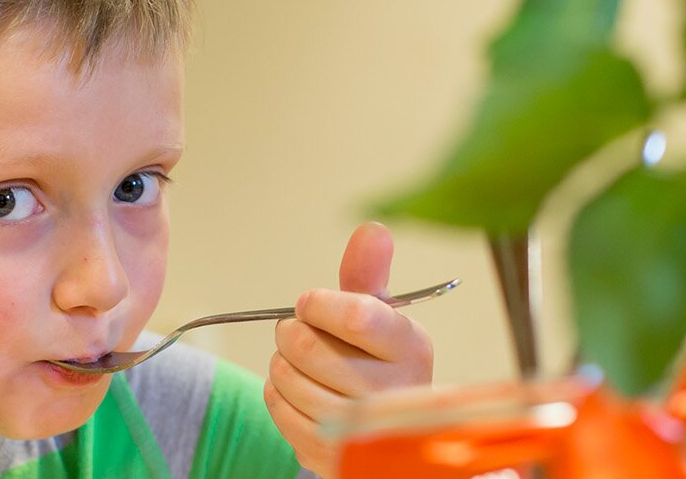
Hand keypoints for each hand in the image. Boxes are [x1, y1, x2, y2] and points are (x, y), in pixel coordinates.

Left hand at [265, 222, 434, 475]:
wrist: (384, 428)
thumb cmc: (376, 361)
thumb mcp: (380, 316)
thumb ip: (369, 274)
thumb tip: (372, 231)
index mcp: (410, 347)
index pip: (354, 317)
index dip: (318, 305)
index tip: (310, 304)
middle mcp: (393, 391)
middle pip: (309, 347)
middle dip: (291, 332)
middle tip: (298, 332)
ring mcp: (362, 429)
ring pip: (287, 377)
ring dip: (281, 363)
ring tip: (300, 363)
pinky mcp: (332, 454)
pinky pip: (278, 407)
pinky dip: (276, 392)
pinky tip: (297, 390)